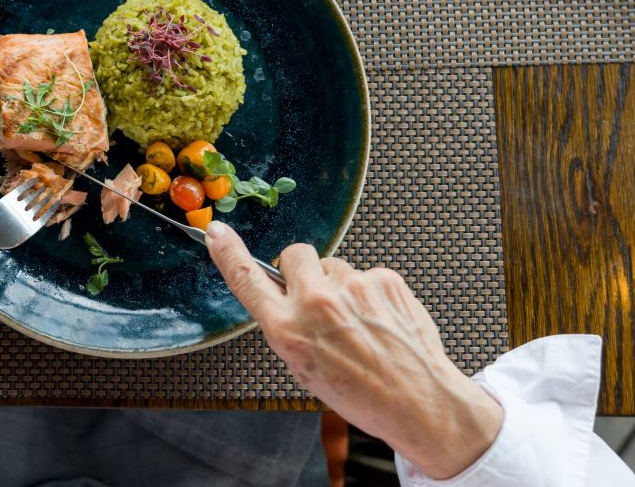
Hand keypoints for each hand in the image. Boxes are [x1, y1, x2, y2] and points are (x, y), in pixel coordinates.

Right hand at [205, 222, 501, 479]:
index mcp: (287, 329)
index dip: (228, 253)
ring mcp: (352, 285)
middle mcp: (315, 302)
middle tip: (317, 297)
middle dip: (301, 270)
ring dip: (340, 285)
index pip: (247, 280)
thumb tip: (291, 297)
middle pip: (294, 254)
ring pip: (335, 266)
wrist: (417, 401)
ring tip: (359, 323)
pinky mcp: (384, 278)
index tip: (216, 232)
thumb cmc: (362, 394)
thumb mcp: (305, 368)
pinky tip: (381, 322)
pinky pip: (367, 275)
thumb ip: (291, 327)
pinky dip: (371, 294)